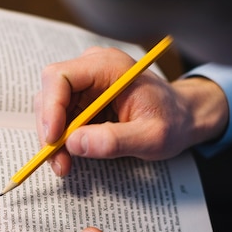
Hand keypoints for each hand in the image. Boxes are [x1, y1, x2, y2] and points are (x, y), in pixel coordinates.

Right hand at [34, 46, 227, 175]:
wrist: (182, 118)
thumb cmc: (172, 121)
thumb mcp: (152, 137)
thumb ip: (115, 141)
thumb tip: (74, 144)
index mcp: (109, 66)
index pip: (60, 76)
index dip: (50, 107)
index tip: (54, 139)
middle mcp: (92, 68)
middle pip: (50, 93)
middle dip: (48, 130)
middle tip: (57, 162)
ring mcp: (85, 83)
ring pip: (50, 108)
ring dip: (52, 139)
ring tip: (63, 164)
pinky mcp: (83, 99)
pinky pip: (60, 117)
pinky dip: (61, 140)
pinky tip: (69, 157)